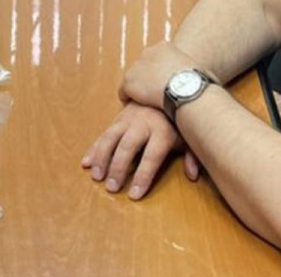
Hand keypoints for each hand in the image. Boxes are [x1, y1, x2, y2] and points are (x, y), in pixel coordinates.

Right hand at [81, 102, 200, 199]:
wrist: (170, 85)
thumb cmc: (179, 117)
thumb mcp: (189, 135)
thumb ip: (191, 156)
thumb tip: (193, 176)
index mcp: (162, 132)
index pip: (151, 158)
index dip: (143, 176)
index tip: (134, 195)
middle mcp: (143, 124)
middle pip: (127, 148)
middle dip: (118, 169)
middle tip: (111, 188)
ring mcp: (128, 119)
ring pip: (111, 138)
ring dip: (102, 158)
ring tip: (96, 176)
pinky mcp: (119, 117)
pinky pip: (104, 133)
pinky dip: (95, 148)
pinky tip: (87, 161)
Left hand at [119, 41, 198, 110]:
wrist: (187, 91)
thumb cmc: (199, 84)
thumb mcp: (200, 70)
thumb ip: (196, 72)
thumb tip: (207, 82)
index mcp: (165, 47)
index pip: (156, 58)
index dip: (159, 73)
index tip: (164, 84)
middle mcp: (148, 52)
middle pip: (143, 67)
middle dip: (147, 80)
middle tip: (154, 95)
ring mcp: (137, 67)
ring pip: (133, 80)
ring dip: (139, 91)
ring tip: (146, 104)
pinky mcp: (129, 82)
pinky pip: (124, 93)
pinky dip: (129, 101)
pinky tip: (138, 108)